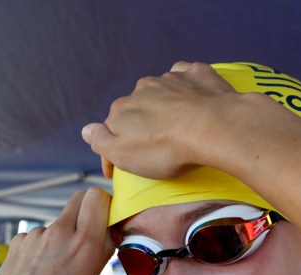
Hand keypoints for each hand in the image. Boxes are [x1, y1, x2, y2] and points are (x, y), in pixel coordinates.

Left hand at [0, 188, 113, 274]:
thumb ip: (100, 251)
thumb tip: (109, 229)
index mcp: (85, 245)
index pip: (97, 197)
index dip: (103, 205)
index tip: (104, 219)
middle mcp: (61, 233)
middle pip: (79, 199)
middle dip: (86, 211)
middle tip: (84, 234)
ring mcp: (37, 234)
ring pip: (57, 223)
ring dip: (60, 237)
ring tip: (53, 270)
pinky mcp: (18, 239)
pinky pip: (38, 236)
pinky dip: (40, 248)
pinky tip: (35, 272)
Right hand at [82, 61, 236, 179]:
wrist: (214, 127)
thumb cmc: (166, 149)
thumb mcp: (124, 155)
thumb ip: (101, 141)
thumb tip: (86, 130)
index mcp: (121, 110)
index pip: (109, 131)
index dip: (111, 153)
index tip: (117, 173)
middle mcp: (141, 89)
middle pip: (135, 110)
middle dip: (139, 126)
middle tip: (152, 148)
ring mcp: (170, 79)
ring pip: (159, 91)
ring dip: (161, 106)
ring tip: (174, 126)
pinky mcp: (196, 74)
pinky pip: (185, 76)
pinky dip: (185, 86)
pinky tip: (192, 98)